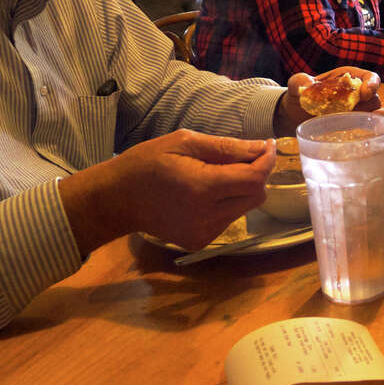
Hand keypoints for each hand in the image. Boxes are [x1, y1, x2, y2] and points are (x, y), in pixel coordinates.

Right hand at [59, 131, 275, 253]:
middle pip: (256, 195)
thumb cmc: (147, 163)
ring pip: (245, 207)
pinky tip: (205, 193)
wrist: (116, 199)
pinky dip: (228, 203)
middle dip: (256, 173)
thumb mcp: (185, 142)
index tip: (267, 145)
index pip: (254, 178)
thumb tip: (261, 148)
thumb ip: (227, 147)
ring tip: (216, 173)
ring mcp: (204, 232)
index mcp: (203, 188)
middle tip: (244, 156)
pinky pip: (229, 219)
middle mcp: (207, 215)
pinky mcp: (200, 241)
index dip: (266, 161)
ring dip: (242, 188)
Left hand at [273, 67, 383, 136]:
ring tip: (380, 128)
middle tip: (377, 114)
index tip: (366, 92)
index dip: (372, 83)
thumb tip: (305, 86)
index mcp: (349, 78)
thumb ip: (300, 81)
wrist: (294, 114)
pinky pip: (371, 131)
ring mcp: (359, 113)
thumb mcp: (297, 84)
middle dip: (382, 108)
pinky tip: (372, 141)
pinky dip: (376, 134)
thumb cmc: (300, 94)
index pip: (369, 78)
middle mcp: (359, 95)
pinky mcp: (355, 128)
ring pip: (380, 116)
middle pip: (377, 99)